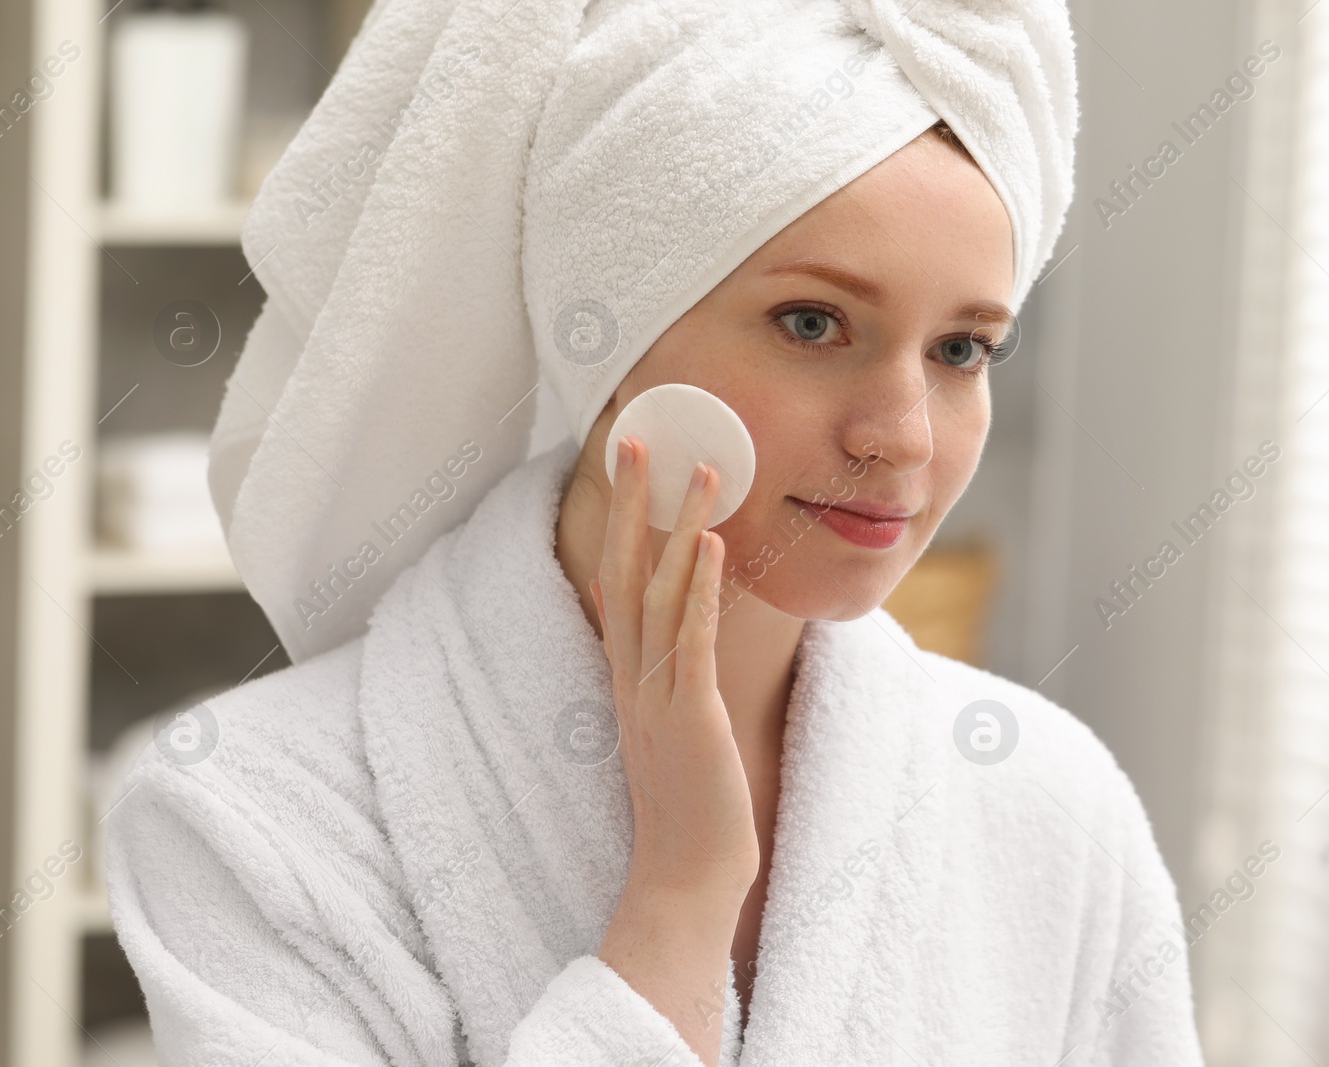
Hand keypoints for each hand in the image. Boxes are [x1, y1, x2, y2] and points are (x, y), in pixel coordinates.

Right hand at [590, 434, 759, 898]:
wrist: (685, 879)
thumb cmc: (688, 807)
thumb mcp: (665, 728)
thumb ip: (654, 673)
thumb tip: (643, 619)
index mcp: (628, 678)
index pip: (617, 584)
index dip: (620, 524)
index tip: (626, 469)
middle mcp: (634, 677)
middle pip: (625, 571)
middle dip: (632, 502)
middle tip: (636, 436)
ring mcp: (658, 695)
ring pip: (660, 594)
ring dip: (677, 526)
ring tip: (698, 467)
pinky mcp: (691, 717)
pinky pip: (691, 641)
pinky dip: (698, 590)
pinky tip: (712, 543)